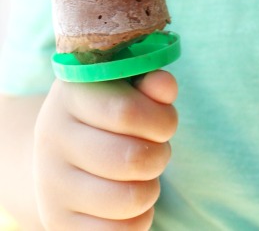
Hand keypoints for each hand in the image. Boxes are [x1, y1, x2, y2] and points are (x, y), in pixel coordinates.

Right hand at [33, 70, 177, 229]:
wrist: (58, 153)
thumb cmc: (106, 115)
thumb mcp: (125, 88)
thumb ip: (149, 83)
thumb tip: (165, 86)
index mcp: (72, 94)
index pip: (127, 112)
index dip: (162, 120)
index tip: (165, 124)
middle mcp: (53, 137)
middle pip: (132, 158)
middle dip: (160, 155)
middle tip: (157, 150)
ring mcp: (51, 184)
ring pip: (129, 198)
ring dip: (151, 188)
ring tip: (142, 175)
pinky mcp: (57, 222)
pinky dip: (140, 218)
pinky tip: (131, 197)